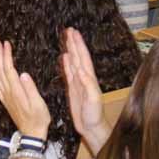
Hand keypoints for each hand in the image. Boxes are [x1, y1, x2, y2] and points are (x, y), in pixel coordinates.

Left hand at [0, 40, 49, 138]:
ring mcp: (5, 96)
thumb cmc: (38, 118)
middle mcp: (8, 92)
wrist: (31, 134)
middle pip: (0, 70)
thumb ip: (31, 89)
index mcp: (16, 91)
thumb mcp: (39, 104)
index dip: (6, 55)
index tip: (6, 44)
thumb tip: (24, 74)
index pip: (8, 69)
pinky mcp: (5, 100)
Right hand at [61, 28, 108, 153]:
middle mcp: (84, 78)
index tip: (73, 33)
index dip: (78, 45)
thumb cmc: (94, 116)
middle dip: (74, 43)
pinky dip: (67, 63)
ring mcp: (79, 83)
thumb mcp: (93, 101)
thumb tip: (81, 71)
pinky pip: (69, 72)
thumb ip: (88, 86)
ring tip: (66, 38)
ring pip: (73, 62)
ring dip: (71, 50)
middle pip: (78, 56)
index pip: (83, 58)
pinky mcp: (73, 89)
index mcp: (89, 78)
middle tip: (69, 30)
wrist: (91, 128)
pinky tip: (64, 57)